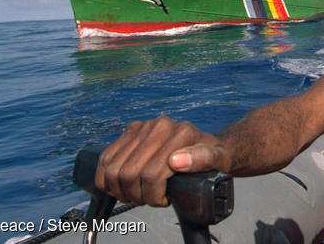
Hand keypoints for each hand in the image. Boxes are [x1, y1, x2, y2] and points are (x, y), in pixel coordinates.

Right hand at [95, 116, 231, 206]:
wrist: (202, 143)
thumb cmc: (211, 157)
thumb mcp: (218, 160)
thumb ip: (204, 159)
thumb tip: (177, 161)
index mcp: (181, 132)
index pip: (152, 174)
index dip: (154, 195)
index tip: (165, 199)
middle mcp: (160, 125)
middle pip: (129, 173)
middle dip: (137, 195)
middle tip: (150, 199)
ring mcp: (143, 126)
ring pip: (113, 168)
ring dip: (122, 190)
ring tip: (139, 193)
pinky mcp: (130, 131)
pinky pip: (105, 159)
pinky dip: (107, 179)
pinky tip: (123, 186)